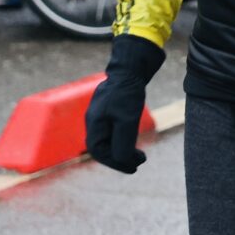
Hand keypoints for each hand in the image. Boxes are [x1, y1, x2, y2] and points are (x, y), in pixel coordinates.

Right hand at [84, 35, 163, 172]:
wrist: (130, 66)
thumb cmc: (127, 92)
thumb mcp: (127, 120)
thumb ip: (122, 142)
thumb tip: (122, 161)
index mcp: (94, 123)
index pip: (100, 152)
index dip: (116, 163)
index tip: (133, 168)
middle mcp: (94, 119)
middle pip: (103, 147)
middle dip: (120, 157)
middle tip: (139, 162)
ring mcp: (101, 113)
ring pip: (109, 138)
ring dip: (123, 148)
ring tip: (140, 154)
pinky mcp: (110, 107)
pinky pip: (113, 128)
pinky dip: (123, 137)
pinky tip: (134, 138)